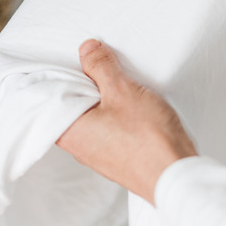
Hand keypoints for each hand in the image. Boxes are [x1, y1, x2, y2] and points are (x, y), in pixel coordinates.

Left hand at [56, 39, 196, 204]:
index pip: (49, 96)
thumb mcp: (121, 90)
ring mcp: (97, 154)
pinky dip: (114, 114)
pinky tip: (130, 105)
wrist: (175, 175)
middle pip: (71, 104)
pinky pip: (107, 128)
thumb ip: (100, 66)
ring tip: (119, 83)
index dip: (60, 73)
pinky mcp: (116, 157)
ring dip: (102, 98)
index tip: (72, 58)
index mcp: (68, 130)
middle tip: (99, 64)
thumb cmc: (147, 139)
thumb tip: (87, 50)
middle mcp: (78, 145)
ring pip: (91, 116)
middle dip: (83, 83)